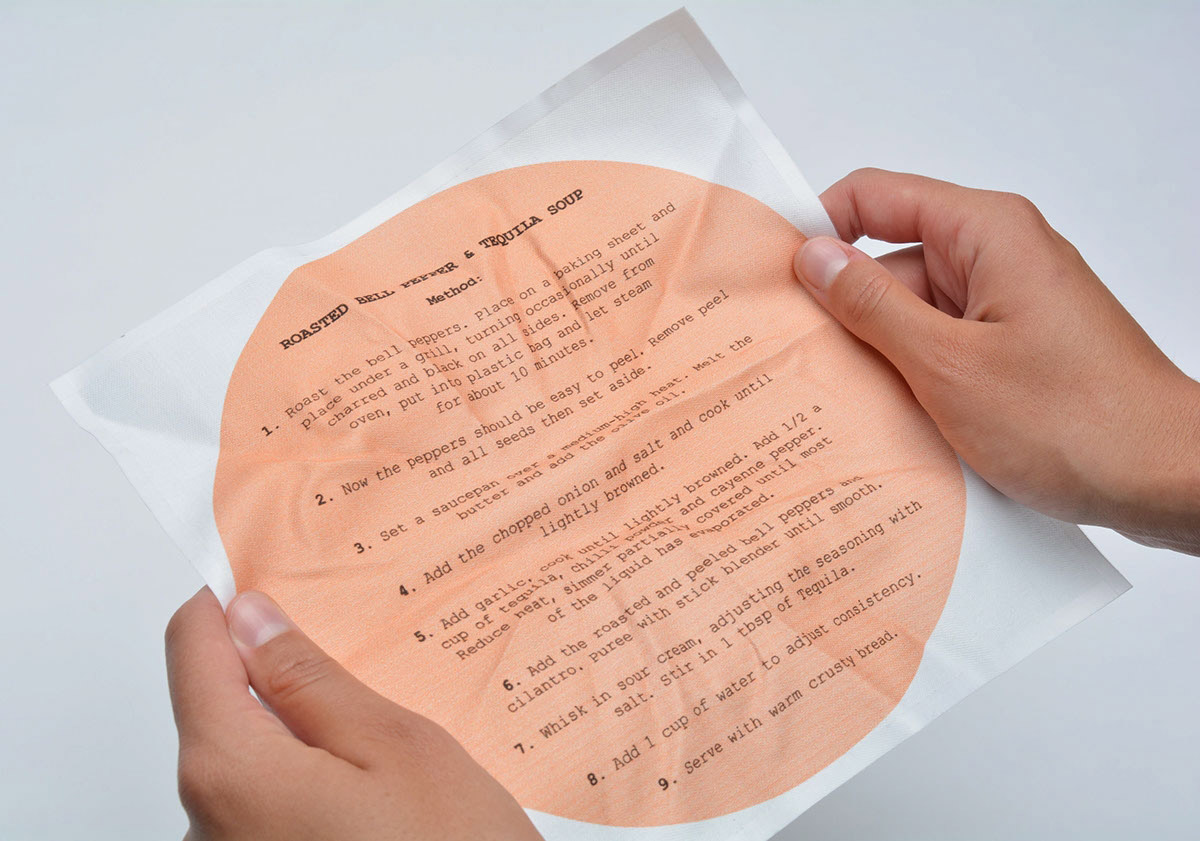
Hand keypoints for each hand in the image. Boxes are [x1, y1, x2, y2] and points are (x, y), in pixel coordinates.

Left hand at [165, 588, 542, 840]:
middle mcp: (205, 824)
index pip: (190, 650)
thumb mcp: (393, 743)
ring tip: (385, 739)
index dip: (227, 603)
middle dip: (278, 674)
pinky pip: (262, 806)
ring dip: (300, 733)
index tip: (267, 576)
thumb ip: (309, 678)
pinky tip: (374, 790)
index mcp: (230, 772)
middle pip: (217, 707)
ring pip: (246, 759)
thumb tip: (252, 619)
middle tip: (362, 661)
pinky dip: (306, 781)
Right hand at [792, 168, 1199, 553]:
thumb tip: (812, 257)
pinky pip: (942, 346)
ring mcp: (1008, 305)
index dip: (818, 226)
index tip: (772, 275)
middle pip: (890, 260)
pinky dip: (913, 376)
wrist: (1167, 479)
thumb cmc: (1076, 420)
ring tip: (839, 403)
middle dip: (842, 309)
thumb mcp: (948, 365)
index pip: (874, 197)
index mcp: (986, 233)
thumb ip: (872, 306)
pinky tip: (888, 418)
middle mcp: (998, 257)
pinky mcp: (1014, 348)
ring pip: (913, 312)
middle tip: (791, 359)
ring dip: (878, 354)